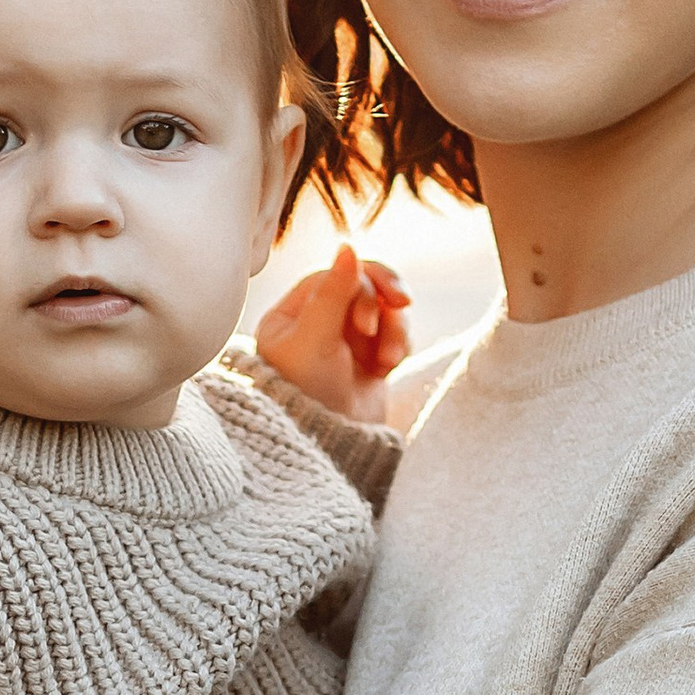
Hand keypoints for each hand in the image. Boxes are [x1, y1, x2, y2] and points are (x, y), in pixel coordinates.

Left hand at [253, 242, 411, 422]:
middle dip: (385, 297)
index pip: (336, 275)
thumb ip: (333, 292)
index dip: (361, 287)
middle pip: (365, 282)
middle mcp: (317, 322)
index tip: (366, 324)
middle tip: (403, 304)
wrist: (327, 449)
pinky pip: (397, 331)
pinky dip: (400, 342)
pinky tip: (390, 367)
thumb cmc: (307, 397)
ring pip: (386, 307)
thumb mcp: (315, 340)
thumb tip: (348, 245)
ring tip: (389, 360)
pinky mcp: (371, 359)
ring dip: (396, 326)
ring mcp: (346, 340)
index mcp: (292, 313)